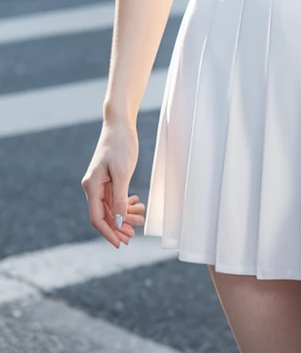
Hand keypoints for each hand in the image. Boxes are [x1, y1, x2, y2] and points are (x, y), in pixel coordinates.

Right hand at [81, 122, 143, 247]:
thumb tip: (119, 222)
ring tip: (141, 217)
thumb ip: (119, 199)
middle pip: (105, 215)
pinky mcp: (108, 178)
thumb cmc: (121, 145)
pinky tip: (137, 203)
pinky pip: (115, 196)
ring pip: (112, 207)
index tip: (120, 244)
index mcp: (91, 186)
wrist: (120, 123)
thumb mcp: (122, 173)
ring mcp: (100, 183)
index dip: (108, 233)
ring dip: (125, 214)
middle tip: (134, 235)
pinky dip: (125, 202)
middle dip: (119, 226)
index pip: (97, 218)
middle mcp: (92, 186)